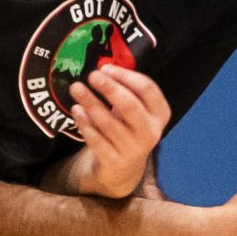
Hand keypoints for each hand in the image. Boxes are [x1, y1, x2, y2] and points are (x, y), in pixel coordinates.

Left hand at [67, 63, 171, 197]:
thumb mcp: (135, 109)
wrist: (123, 168)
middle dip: (109, 88)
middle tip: (91, 75)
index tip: (106, 67)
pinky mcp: (114, 161)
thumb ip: (125, 89)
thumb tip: (103, 67)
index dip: (126, 76)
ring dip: (91, 103)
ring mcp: (133, 149)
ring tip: (76, 89)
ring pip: (109, 122)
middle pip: (130, 105)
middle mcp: (151, 132)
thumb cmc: (128, 128)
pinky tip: (77, 110)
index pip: (147, 89)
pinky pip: (96, 139)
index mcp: (160, 114)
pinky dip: (85, 123)